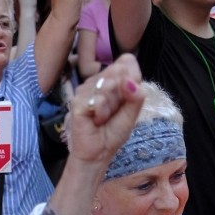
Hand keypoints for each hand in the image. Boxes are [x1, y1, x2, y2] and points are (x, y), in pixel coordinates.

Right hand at [67, 54, 145, 172]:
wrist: (98, 153)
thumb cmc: (113, 131)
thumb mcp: (132, 112)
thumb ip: (136, 95)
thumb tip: (131, 81)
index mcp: (111, 78)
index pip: (127, 61)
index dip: (132, 78)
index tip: (125, 98)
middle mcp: (96, 80)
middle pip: (119, 71)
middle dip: (122, 95)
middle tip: (113, 111)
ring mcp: (85, 89)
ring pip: (109, 85)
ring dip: (111, 107)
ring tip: (103, 118)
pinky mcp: (77, 102)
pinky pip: (99, 100)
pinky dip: (102, 114)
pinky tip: (95, 121)